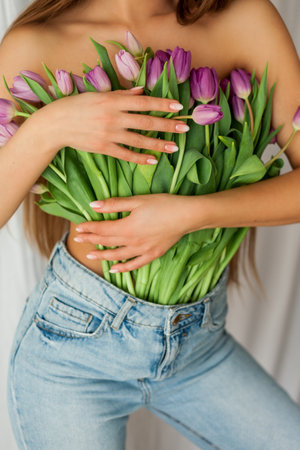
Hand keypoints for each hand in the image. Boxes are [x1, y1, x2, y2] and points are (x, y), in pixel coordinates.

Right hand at [42, 87, 188, 164]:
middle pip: (146, 121)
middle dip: (167, 125)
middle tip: (184, 128)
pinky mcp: (104, 148)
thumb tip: (142, 90)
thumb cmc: (77, 105)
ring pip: (139, 140)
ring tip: (175, 147)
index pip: (143, 102)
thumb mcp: (99, 95)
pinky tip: (153, 160)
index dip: (162, 104)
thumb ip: (121, 94)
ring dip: (159, 144)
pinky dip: (140, 158)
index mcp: (113, 101)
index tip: (178, 107)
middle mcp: (113, 116)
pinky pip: (126, 154)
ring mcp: (109, 134)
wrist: (56, 124)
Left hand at [74, 194, 191, 271]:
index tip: (78, 227)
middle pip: (107, 242)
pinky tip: (115, 268)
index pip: (102, 229)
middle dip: (91, 240)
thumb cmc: (163, 204)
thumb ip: (114, 204)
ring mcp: (143, 250)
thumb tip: (93, 205)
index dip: (89, 228)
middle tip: (78, 239)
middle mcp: (132, 242)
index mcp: (127, 227)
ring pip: (118, 255)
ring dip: (103, 255)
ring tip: (90, 254)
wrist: (187, 216)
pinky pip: (135, 264)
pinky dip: (123, 268)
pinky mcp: (153, 254)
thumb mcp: (137, 200)